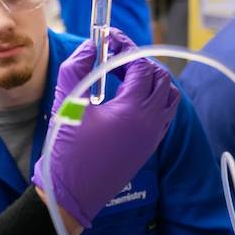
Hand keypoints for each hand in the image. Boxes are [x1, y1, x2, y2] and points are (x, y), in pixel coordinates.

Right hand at [32, 28, 179, 226]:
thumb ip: (77, 67)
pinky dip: (153, 99)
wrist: (70, 194)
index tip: (108, 40)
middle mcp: (150, 123)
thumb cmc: (66, 150)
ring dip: (151, 81)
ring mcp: (153, 137)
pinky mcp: (149, 147)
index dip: (126, 48)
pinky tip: (127, 100)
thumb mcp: (66, 103)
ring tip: (123, 77)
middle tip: (114, 58)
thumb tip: (91, 45)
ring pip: (168, 97)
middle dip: (140, 62)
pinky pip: (164, 115)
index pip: (142, 66)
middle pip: (161, 78)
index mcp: (132, 111)